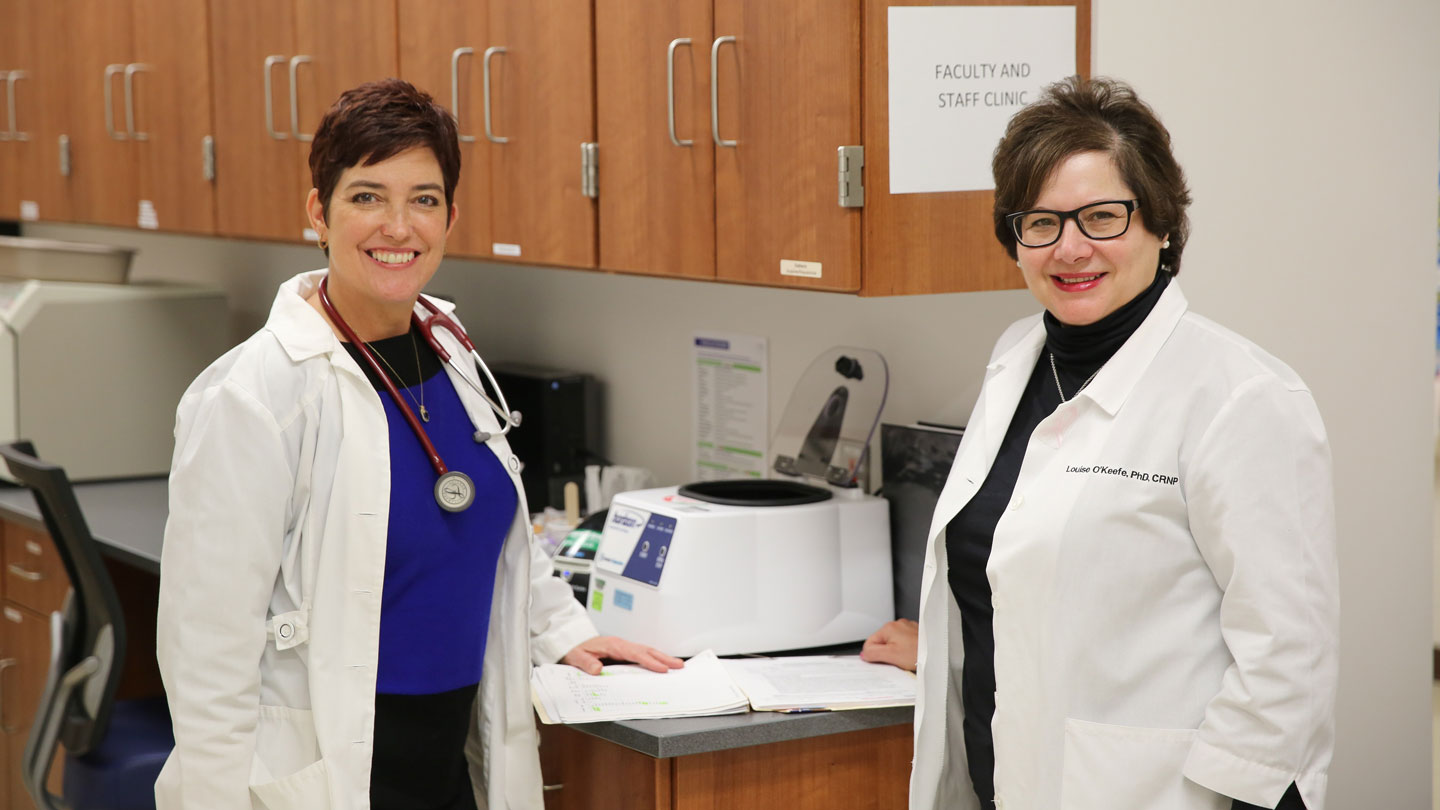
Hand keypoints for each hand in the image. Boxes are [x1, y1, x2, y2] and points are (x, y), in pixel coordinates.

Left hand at [561, 635, 685, 675]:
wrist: (570, 641)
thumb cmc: (574, 648)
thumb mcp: (576, 656)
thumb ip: (585, 662)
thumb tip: (596, 669)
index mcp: (612, 645)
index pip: (635, 654)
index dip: (649, 661)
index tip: (662, 668)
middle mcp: (620, 645)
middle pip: (646, 650)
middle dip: (664, 658)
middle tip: (679, 665)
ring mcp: (623, 648)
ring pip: (646, 652)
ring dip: (661, 658)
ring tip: (676, 665)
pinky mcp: (622, 653)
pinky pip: (641, 655)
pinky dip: (653, 659)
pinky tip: (660, 665)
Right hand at [860, 618, 918, 671]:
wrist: (937, 655)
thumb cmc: (917, 654)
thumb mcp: (891, 656)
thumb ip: (873, 653)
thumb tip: (864, 654)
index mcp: (889, 628)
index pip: (870, 642)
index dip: (872, 655)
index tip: (880, 662)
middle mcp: (898, 625)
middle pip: (882, 642)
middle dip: (886, 653)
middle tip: (895, 662)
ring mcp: (908, 628)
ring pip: (893, 643)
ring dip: (896, 652)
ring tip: (905, 659)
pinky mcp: (916, 633)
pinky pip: (904, 642)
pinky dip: (905, 650)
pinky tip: (911, 656)